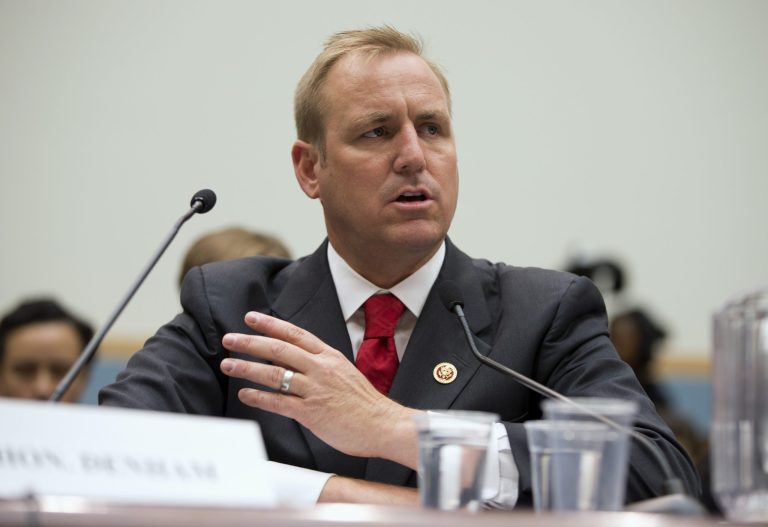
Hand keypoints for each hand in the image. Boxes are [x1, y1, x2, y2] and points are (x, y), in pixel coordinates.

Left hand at [220, 311, 418, 468]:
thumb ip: (320, 365)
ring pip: (275, 374)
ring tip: (229, 365)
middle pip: (279, 350)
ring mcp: (315, 390)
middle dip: (251, 343)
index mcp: (329, 356)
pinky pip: (279, 402)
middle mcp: (321, 369)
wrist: (383, 424)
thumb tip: (295, 362)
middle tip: (230, 339)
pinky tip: (245, 394)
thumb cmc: (365, 403)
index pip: (295, 334)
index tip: (251, 318)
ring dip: (248, 368)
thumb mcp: (344, 372)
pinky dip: (259, 397)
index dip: (270, 325)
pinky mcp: (311, 413)